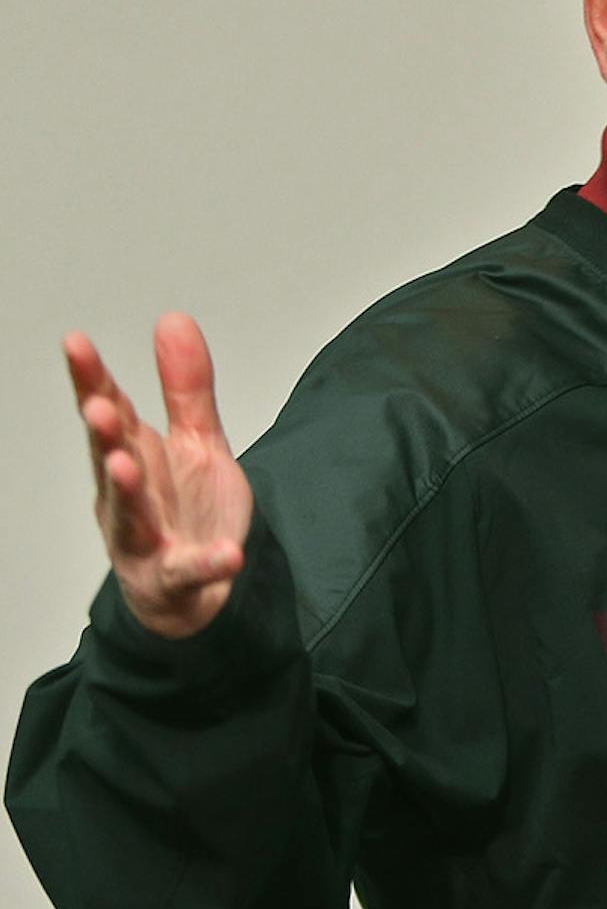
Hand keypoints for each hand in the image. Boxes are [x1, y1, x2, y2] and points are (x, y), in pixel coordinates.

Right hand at [66, 313, 253, 637]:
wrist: (198, 590)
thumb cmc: (186, 512)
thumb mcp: (196, 442)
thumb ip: (185, 389)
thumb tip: (173, 318)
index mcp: (134, 457)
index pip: (109, 413)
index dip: (92, 380)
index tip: (76, 342)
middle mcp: (128, 497)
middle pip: (110, 460)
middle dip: (103, 435)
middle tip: (98, 407)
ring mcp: (145, 540)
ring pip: (129, 515)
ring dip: (126, 490)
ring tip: (126, 465)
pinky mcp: (174, 580)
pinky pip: (190, 572)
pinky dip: (207, 563)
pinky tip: (228, 554)